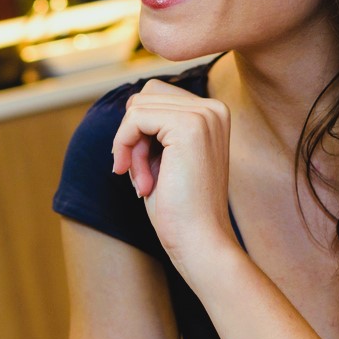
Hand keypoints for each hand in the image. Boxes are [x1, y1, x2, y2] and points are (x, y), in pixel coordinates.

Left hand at [110, 81, 237, 271]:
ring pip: (137, 106)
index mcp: (212, 114)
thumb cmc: (179, 208)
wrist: (199, 240)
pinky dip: (125, 146)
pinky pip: (135, 117)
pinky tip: (141, 179)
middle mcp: (213, 108)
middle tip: (143, 175)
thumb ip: (154, 127)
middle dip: (133, 137)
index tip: (144, 169)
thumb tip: (130, 103)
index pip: (155, 97)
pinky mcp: (190, 125)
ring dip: (130, 146)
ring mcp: (205, 114)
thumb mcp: (164, 158)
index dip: (138, 132)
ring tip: (146, 180)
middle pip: (144, 97)